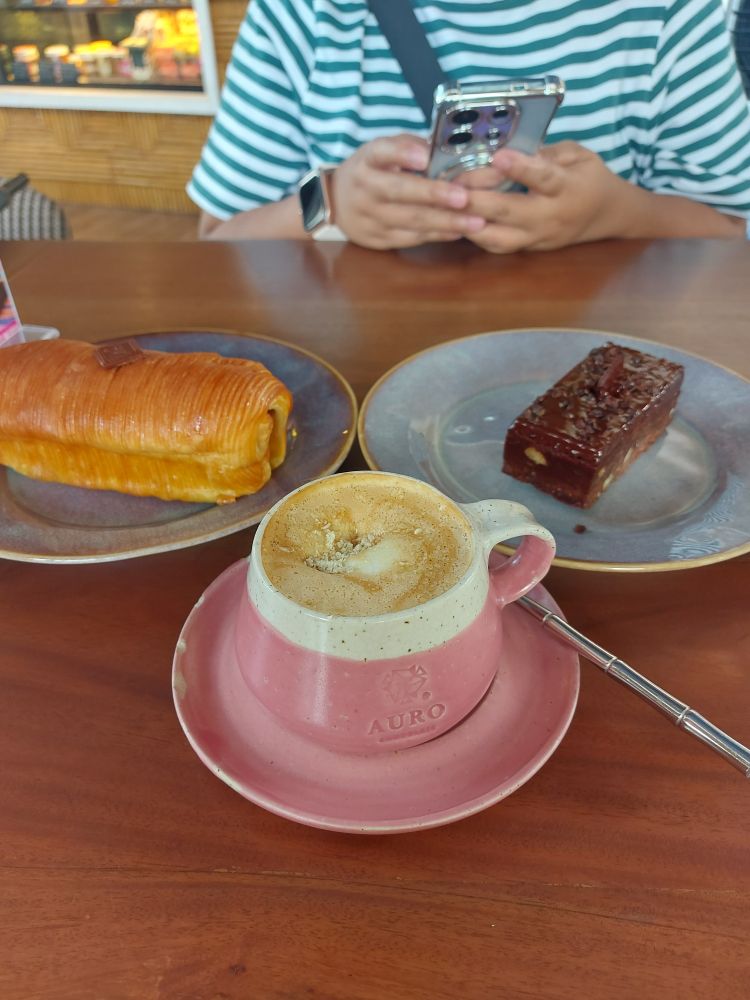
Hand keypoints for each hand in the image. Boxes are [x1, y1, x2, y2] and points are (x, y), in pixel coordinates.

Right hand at [330, 135, 485, 249]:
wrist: (336, 204)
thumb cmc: (372, 172)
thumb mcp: (382, 151)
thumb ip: (410, 147)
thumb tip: (445, 150)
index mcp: (367, 159)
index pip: (382, 152)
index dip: (403, 153)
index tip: (425, 157)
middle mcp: (364, 188)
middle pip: (400, 192)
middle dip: (434, 195)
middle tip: (464, 197)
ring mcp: (369, 217)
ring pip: (410, 220)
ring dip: (445, 221)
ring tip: (475, 221)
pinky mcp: (378, 239)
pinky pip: (411, 238)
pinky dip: (437, 235)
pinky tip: (459, 231)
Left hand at [460, 141, 632, 251]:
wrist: (606, 215)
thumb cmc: (588, 176)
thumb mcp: (577, 154)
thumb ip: (545, 153)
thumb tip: (509, 149)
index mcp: (568, 188)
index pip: (543, 177)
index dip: (520, 167)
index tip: (498, 155)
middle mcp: (551, 217)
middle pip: (510, 212)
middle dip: (478, 200)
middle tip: (451, 188)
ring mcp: (538, 237)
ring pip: (499, 238)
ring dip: (470, 224)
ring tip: (447, 208)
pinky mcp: (529, 249)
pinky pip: (498, 247)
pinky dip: (475, 236)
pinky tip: (456, 220)